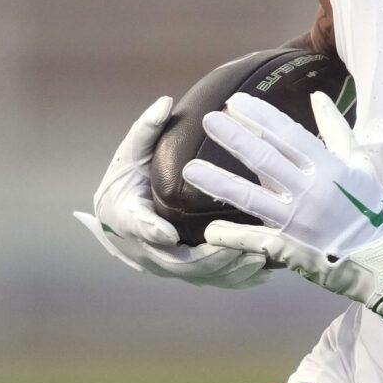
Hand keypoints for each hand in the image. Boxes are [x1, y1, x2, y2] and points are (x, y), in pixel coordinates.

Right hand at [74, 95, 271, 289]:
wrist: (118, 214)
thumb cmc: (128, 178)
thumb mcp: (131, 154)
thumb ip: (146, 130)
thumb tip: (165, 102)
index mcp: (123, 217)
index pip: (135, 227)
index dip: (150, 232)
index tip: (167, 232)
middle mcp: (143, 249)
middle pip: (174, 262)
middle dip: (205, 258)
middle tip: (235, 246)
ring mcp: (165, 265)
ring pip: (196, 276)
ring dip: (227, 271)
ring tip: (259, 257)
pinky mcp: (185, 272)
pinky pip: (211, 280)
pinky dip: (236, 278)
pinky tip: (264, 269)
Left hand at [184, 92, 382, 314]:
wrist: (380, 258)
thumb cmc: (370, 208)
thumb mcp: (359, 164)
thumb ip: (336, 130)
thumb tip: (318, 98)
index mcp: (328, 168)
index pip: (288, 136)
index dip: (261, 117)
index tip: (237, 101)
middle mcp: (309, 191)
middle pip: (265, 159)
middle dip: (235, 137)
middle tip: (209, 119)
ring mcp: (296, 220)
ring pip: (250, 197)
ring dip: (219, 182)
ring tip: (191, 168)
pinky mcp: (288, 246)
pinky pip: (254, 239)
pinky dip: (231, 234)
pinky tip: (210, 229)